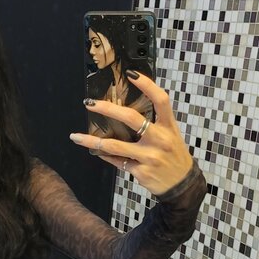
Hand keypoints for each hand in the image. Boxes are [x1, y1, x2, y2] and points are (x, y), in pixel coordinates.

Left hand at [70, 71, 193, 195]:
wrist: (182, 185)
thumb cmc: (174, 156)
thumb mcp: (171, 135)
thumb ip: (155, 123)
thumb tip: (126, 110)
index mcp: (169, 127)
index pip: (160, 100)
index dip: (147, 85)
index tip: (130, 74)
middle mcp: (159, 140)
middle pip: (132, 118)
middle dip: (107, 109)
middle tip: (89, 103)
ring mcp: (149, 157)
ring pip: (115, 146)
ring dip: (92, 141)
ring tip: (76, 137)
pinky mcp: (141, 171)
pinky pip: (117, 161)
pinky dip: (104, 156)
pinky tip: (94, 151)